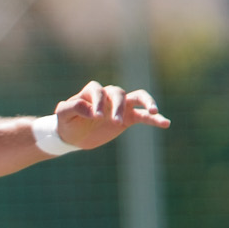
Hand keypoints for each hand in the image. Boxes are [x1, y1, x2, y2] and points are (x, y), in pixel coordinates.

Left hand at [54, 82, 169, 150]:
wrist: (73, 136)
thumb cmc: (67, 122)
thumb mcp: (62, 115)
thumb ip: (72, 107)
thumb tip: (89, 108)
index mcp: (91, 92)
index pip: (98, 91)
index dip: (98, 102)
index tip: (95, 117)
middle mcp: (108, 96)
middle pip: (118, 93)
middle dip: (117, 106)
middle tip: (114, 122)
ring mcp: (120, 106)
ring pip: (138, 97)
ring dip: (146, 102)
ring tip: (153, 111)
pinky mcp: (128, 118)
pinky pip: (144, 116)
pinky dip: (155, 119)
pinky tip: (166, 123)